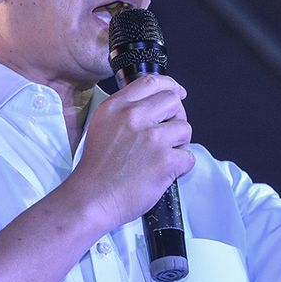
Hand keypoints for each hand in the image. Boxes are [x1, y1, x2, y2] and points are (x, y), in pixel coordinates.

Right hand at [72, 75, 193, 229]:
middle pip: (173, 101)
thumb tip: (155, 105)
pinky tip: (165, 173)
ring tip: (163, 157)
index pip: (151, 82)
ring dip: (180, 143)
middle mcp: (133, 117)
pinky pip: (188, 156)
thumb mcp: (102, 126)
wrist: (91, 199)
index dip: (170, 86)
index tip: (178, 93)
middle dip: (177, 117)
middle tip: (170, 134)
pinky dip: (181, 167)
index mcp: (116, 106)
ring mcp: (152, 138)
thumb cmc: (96, 169)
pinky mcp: (165, 160)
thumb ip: (125, 112)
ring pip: (185, 128)